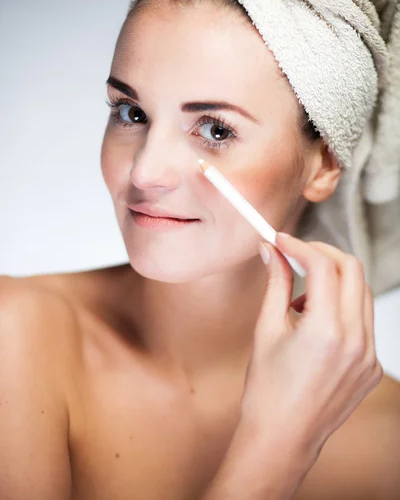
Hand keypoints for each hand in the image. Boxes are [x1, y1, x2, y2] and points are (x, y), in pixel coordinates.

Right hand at [240, 232, 382, 460]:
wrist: (282, 436)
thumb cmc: (267, 388)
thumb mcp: (266, 329)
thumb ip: (275, 283)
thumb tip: (271, 251)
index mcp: (326, 330)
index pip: (323, 265)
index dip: (299, 246)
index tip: (281, 241)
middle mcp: (356, 340)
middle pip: (353, 269)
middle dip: (323, 254)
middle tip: (296, 256)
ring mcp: (370, 355)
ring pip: (362, 293)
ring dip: (334, 281)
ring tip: (302, 301)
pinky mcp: (373, 366)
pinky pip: (363, 321)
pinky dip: (342, 309)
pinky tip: (316, 326)